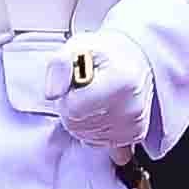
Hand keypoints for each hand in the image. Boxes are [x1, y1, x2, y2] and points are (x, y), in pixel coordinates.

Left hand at [55, 28, 157, 156]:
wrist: (136, 57)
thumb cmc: (105, 52)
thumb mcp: (78, 46)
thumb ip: (59, 66)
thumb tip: (52, 93)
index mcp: (121, 82)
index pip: (73, 108)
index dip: (66, 96)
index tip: (77, 83)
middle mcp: (133, 107)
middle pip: (77, 125)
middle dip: (73, 109)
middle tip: (86, 90)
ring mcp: (135, 123)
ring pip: (85, 136)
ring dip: (83, 119)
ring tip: (96, 98)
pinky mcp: (136, 134)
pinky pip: (100, 142)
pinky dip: (96, 129)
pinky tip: (104, 112)